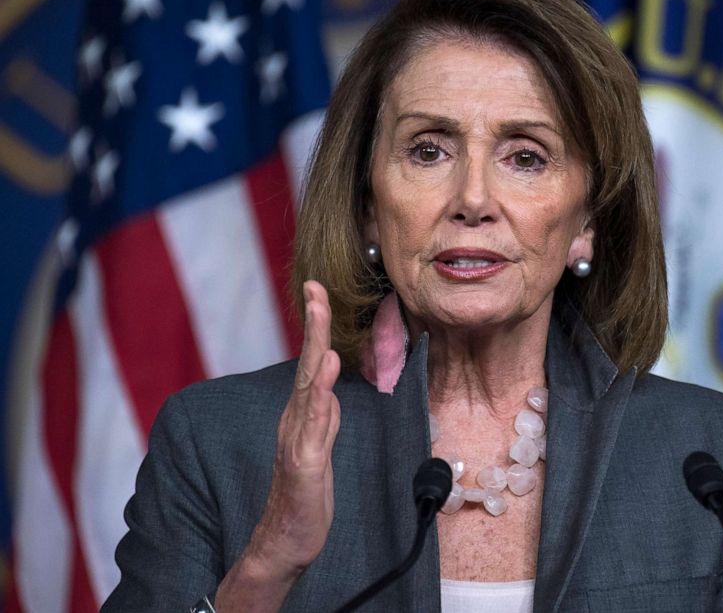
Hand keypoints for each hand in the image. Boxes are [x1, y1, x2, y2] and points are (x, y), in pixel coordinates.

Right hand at [216, 281, 340, 609]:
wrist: (287, 541)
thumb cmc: (304, 495)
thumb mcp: (320, 449)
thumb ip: (323, 419)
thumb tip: (329, 391)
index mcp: (302, 414)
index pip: (313, 362)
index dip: (317, 326)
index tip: (318, 289)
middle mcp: (295, 419)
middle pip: (309, 364)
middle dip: (314, 323)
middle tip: (316, 287)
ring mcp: (297, 439)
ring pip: (309, 387)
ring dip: (316, 350)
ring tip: (320, 316)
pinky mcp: (304, 463)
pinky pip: (312, 425)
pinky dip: (319, 397)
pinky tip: (327, 374)